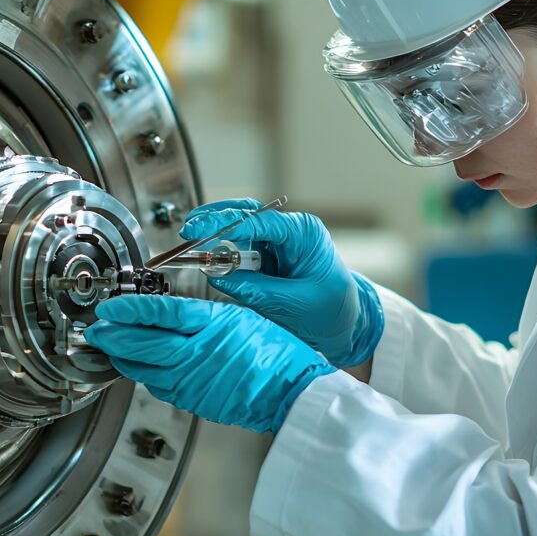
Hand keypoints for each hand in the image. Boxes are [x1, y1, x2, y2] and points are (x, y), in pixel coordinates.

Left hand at [86, 295, 334, 433]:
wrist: (290, 391)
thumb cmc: (273, 352)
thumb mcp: (238, 317)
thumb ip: (199, 316)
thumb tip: (162, 314)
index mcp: (210, 325)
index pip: (159, 311)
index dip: (128, 308)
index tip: (110, 305)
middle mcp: (195, 353)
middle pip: (141, 342)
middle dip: (112, 334)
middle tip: (95, 328)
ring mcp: (191, 381)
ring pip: (142, 368)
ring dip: (121, 356)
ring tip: (110, 346)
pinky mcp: (191, 401)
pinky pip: (157, 386)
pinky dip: (143, 374)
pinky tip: (139, 367)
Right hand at [180, 199, 382, 367]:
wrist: (347, 322)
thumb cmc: (333, 310)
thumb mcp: (293, 303)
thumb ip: (255, 289)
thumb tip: (219, 277)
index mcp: (303, 234)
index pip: (258, 220)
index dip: (224, 223)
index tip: (198, 230)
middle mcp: (290, 231)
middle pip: (245, 213)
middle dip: (215, 219)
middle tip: (189, 230)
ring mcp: (279, 241)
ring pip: (240, 227)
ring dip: (216, 235)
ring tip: (194, 245)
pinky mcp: (269, 255)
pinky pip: (241, 247)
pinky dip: (223, 251)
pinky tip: (208, 257)